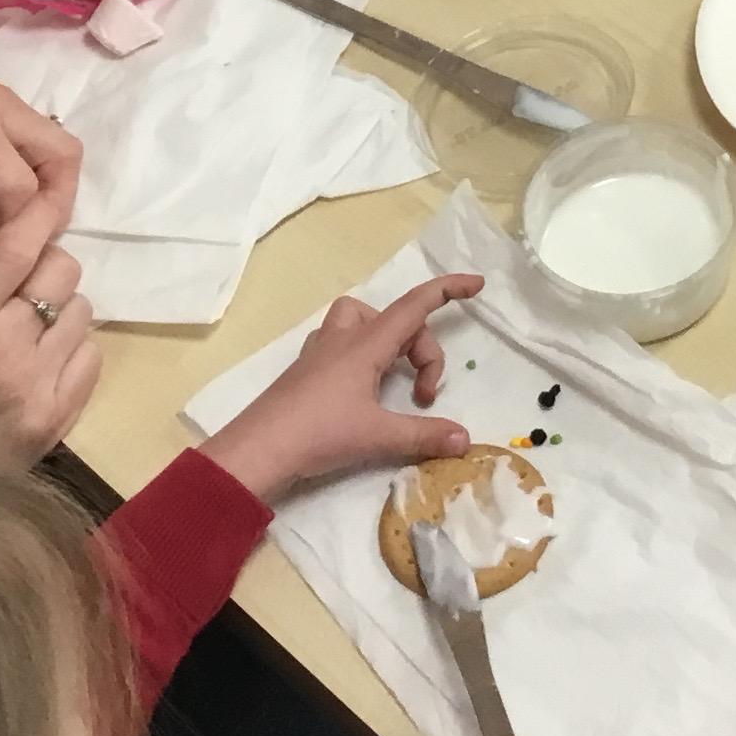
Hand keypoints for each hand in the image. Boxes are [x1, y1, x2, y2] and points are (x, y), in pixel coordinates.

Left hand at [0, 51, 82, 236]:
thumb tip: (2, 229)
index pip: (23, 185)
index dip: (17, 226)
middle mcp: (2, 104)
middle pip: (64, 156)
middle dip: (55, 203)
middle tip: (27, 238)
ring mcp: (8, 100)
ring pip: (62, 147)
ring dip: (52, 188)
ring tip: (19, 219)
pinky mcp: (6, 106)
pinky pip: (44, 142)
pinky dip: (40, 173)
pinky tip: (9, 196)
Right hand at [0, 183, 98, 470]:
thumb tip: (4, 235)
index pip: (14, 252)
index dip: (37, 218)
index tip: (47, 202)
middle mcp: (6, 348)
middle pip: (62, 272)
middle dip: (49, 272)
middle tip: (30, 290)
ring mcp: (39, 384)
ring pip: (82, 311)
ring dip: (62, 314)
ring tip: (35, 335)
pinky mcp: (62, 414)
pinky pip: (93, 355)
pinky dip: (74, 352)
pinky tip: (47, 365)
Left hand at [201, 274, 483, 502]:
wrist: (258, 450)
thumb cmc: (318, 433)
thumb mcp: (379, 436)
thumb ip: (424, 435)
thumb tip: (465, 439)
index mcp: (366, 343)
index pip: (415, 305)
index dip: (448, 289)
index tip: (477, 285)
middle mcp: (344, 338)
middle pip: (398, 320)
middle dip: (423, 353)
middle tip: (424, 397)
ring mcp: (321, 351)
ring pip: (363, 320)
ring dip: (389, 342)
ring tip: (396, 380)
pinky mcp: (307, 369)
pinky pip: (343, 341)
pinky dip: (364, 354)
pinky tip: (363, 389)